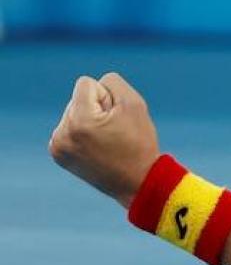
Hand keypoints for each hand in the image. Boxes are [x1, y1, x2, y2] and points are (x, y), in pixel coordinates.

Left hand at [49, 73, 161, 207]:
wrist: (137, 182)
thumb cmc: (139, 142)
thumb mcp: (134, 103)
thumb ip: (112, 83)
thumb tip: (90, 87)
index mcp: (80, 121)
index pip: (86, 84)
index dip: (107, 97)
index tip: (116, 118)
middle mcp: (62, 133)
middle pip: (77, 99)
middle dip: (96, 109)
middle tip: (114, 132)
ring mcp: (57, 146)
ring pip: (72, 112)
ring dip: (89, 120)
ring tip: (105, 140)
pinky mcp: (57, 154)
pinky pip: (67, 127)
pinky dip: (82, 132)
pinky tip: (95, 147)